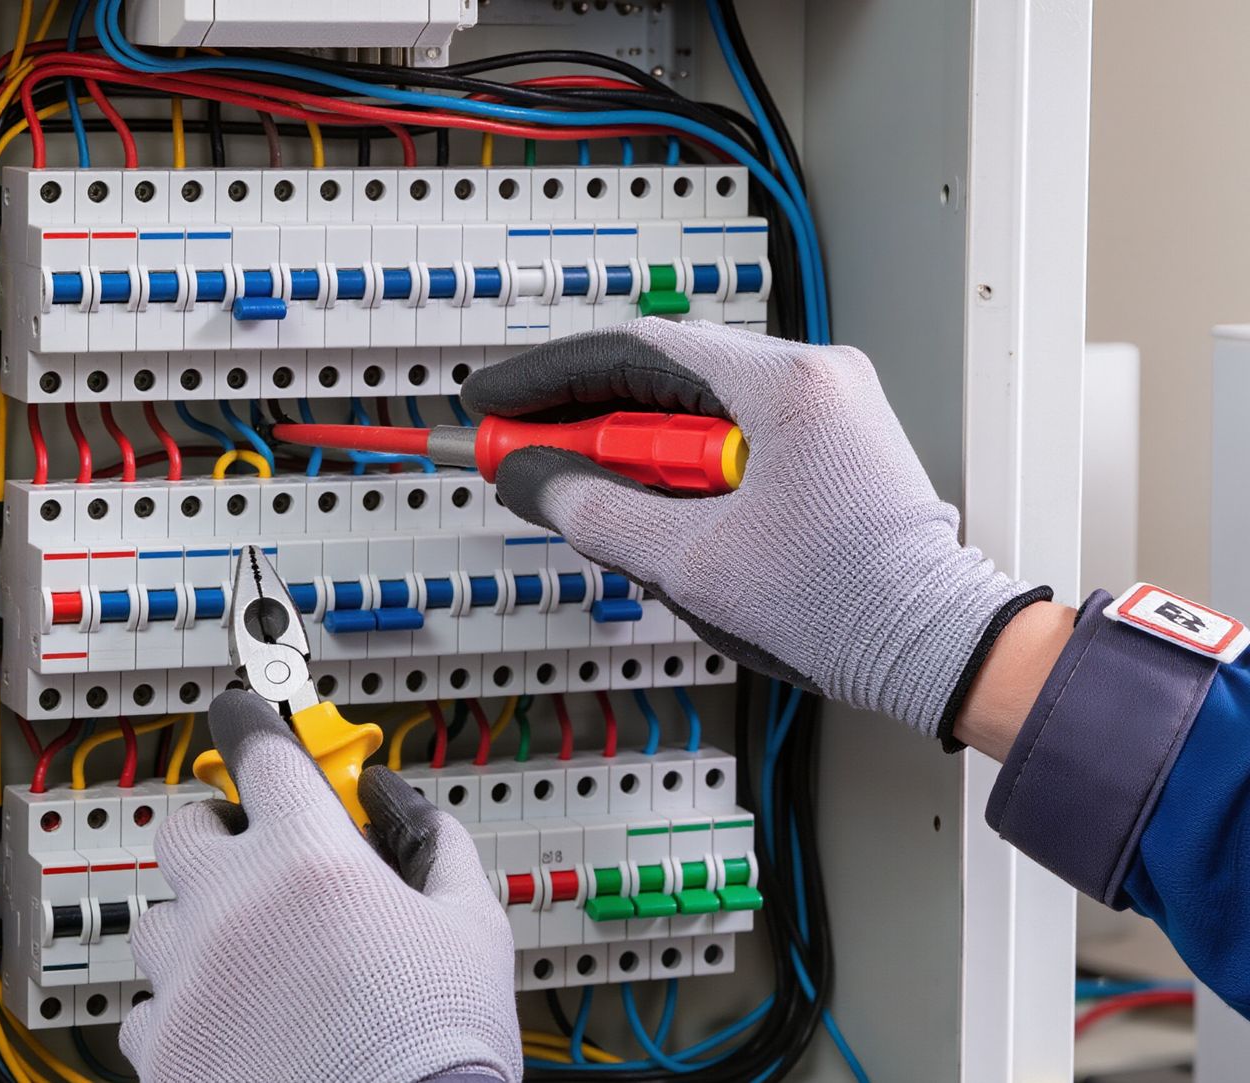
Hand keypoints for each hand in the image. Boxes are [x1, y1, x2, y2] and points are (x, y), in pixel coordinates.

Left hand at [121, 690, 520, 1082]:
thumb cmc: (443, 1050)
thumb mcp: (472, 928)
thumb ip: (433, 844)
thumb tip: (401, 803)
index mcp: (309, 861)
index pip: (259, 750)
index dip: (253, 726)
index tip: (245, 718)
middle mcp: (232, 908)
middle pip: (182, 829)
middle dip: (217, 833)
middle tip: (254, 858)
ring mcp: (189, 981)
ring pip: (157, 921)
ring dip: (196, 926)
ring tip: (249, 959)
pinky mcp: (165, 1050)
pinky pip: (146, 1009)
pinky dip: (179, 1009)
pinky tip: (228, 1024)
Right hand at [460, 319, 1048, 742]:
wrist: (939, 648)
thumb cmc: (847, 606)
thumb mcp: (693, 563)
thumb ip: (597, 513)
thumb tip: (533, 479)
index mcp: (788, 384)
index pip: (636, 348)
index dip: (551, 376)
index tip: (500, 403)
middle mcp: (815, 376)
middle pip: (662, 373)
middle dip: (583, 416)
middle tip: (521, 453)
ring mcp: (827, 407)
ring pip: (692, 406)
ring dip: (630, 448)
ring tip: (582, 493)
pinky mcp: (829, 443)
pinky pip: (728, 433)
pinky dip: (676, 466)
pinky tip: (646, 504)